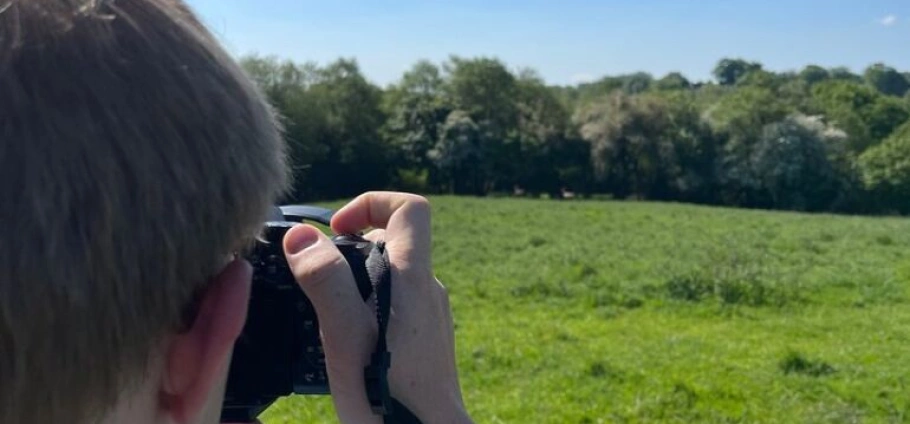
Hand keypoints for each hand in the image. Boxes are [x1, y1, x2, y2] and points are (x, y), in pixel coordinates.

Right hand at [282, 192, 471, 423]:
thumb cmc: (387, 393)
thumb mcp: (345, 334)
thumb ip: (326, 281)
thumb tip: (302, 236)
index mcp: (414, 278)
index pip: (410, 209)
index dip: (371, 203)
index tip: (337, 229)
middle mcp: (429, 291)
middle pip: (394, 243)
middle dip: (351, 251)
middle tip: (317, 283)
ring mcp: (431, 317)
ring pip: (391, 278)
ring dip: (355, 284)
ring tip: (328, 320)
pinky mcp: (425, 341)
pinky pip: (395, 307)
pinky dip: (367, 310)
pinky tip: (347, 345)